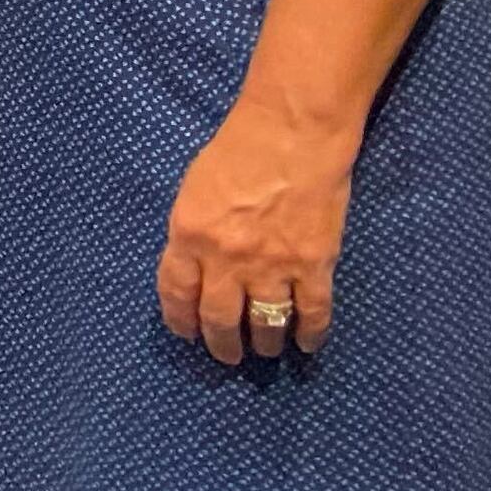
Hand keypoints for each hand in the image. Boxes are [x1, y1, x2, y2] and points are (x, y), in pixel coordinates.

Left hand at [160, 99, 353, 360]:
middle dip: (221, 345)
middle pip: (219, 319)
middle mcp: (226, 258)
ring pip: (266, 325)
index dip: (180, 321)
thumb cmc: (237, 153)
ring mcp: (273, 265)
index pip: (176, 293)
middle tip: (227, 355)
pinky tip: (306, 344)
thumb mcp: (194, 191)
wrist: (292, 135)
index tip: (187, 334)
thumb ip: (192, 233)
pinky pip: (313, 314)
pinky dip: (310, 335)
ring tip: (264, 351)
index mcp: (189, 235)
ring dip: (264, 344)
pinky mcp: (314, 265)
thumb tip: (195, 269)